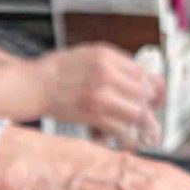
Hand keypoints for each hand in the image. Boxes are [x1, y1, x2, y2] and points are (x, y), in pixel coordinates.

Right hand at [37, 45, 165, 145]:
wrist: (34, 85)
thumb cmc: (59, 70)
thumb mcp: (90, 54)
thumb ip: (116, 64)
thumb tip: (142, 79)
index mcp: (107, 56)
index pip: (143, 73)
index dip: (154, 88)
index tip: (155, 96)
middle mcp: (107, 73)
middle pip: (144, 93)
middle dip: (148, 106)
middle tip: (147, 114)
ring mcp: (101, 95)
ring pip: (137, 112)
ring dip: (140, 122)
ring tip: (138, 126)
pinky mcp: (93, 115)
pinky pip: (121, 128)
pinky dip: (125, 134)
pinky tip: (122, 135)